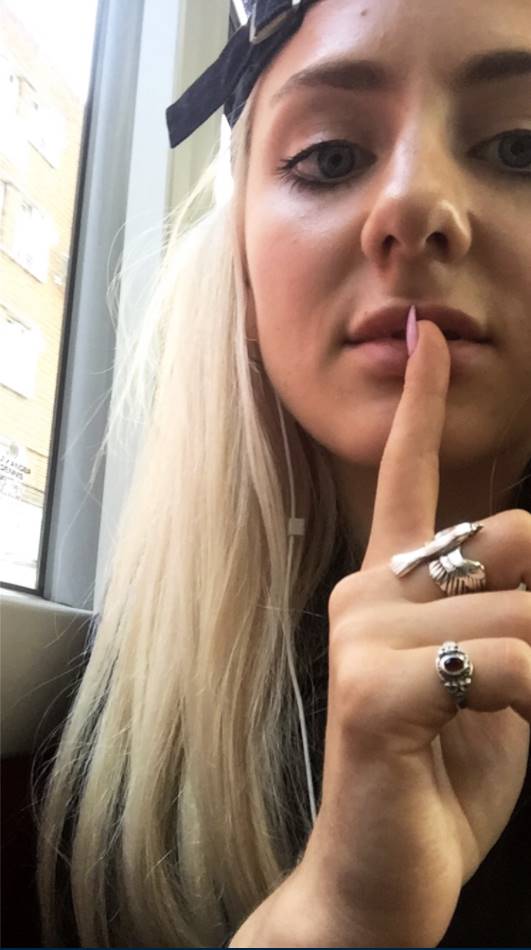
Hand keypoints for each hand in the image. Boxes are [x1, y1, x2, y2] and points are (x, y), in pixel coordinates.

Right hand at [296, 320, 530, 947]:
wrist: (379, 875)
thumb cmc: (440, 773)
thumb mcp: (497, 683)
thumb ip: (513, 619)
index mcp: (388, 585)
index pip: (407, 476)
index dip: (423, 405)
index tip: (430, 339)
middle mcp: (365, 592)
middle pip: (506, 540)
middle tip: (525, 676)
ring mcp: (361, 635)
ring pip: (516, 612)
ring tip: (514, 711)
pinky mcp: (372, 689)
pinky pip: (499, 665)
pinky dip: (529, 696)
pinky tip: (503, 730)